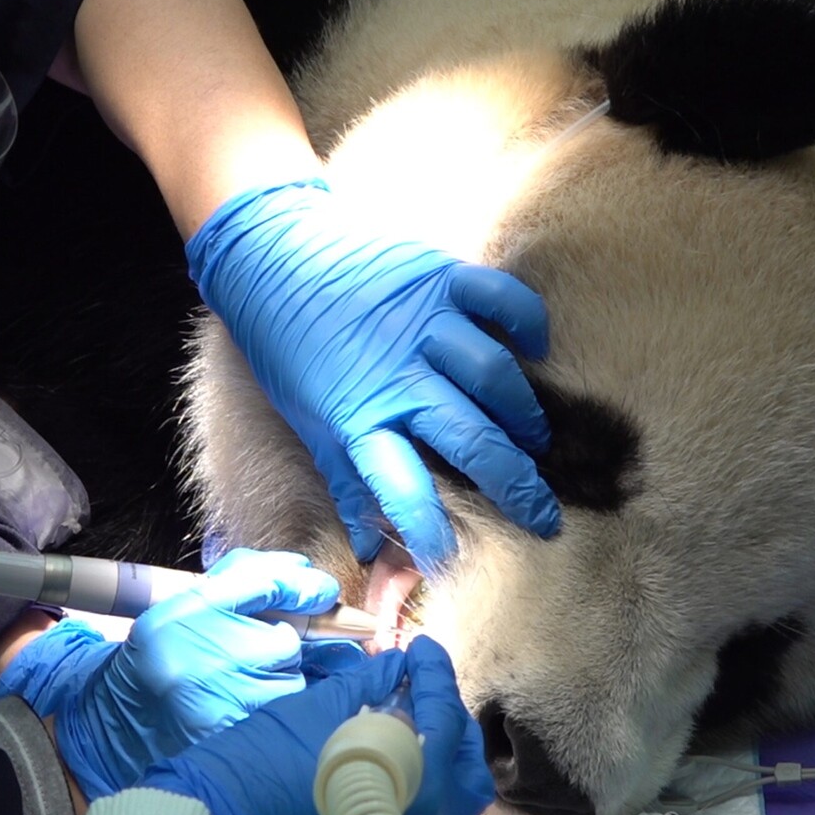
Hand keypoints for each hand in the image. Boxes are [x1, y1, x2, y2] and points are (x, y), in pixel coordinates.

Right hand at [0, 548, 338, 799]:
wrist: (121, 717)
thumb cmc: (165, 653)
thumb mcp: (189, 605)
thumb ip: (244, 580)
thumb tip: (306, 575)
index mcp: (190, 609)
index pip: (263, 582)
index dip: (301, 584)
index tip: (322, 591)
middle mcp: (205, 648)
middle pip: (286, 639)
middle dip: (284, 646)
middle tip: (257, 654)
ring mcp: (222, 693)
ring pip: (291, 679)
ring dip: (282, 680)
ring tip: (243, 685)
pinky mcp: (235, 730)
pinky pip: (285, 712)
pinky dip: (279, 709)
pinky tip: (250, 707)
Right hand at [138, 635, 493, 814]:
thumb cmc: (258, 770)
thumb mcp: (314, 714)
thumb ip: (365, 688)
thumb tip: (397, 668)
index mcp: (417, 787)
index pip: (444, 718)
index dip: (435, 674)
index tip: (421, 647)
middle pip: (464, 772)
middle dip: (449, 724)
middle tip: (422, 689)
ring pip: (446, 804)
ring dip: (433, 759)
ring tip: (403, 722)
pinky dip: (412, 788)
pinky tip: (383, 761)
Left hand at [186, 178, 559, 572]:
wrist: (271, 255)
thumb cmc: (290, 347)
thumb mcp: (310, 420)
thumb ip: (348, 481)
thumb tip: (368, 547)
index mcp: (359, 418)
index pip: (402, 489)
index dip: (429, 530)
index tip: (452, 559)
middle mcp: (398, 377)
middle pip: (471, 440)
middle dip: (515, 485)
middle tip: (543, 516)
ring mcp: (424, 323)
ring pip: (494, 376)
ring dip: (524, 414)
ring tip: (534, 438)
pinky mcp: (439, 276)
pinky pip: (500, 300)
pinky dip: (526, 322)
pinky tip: (534, 347)